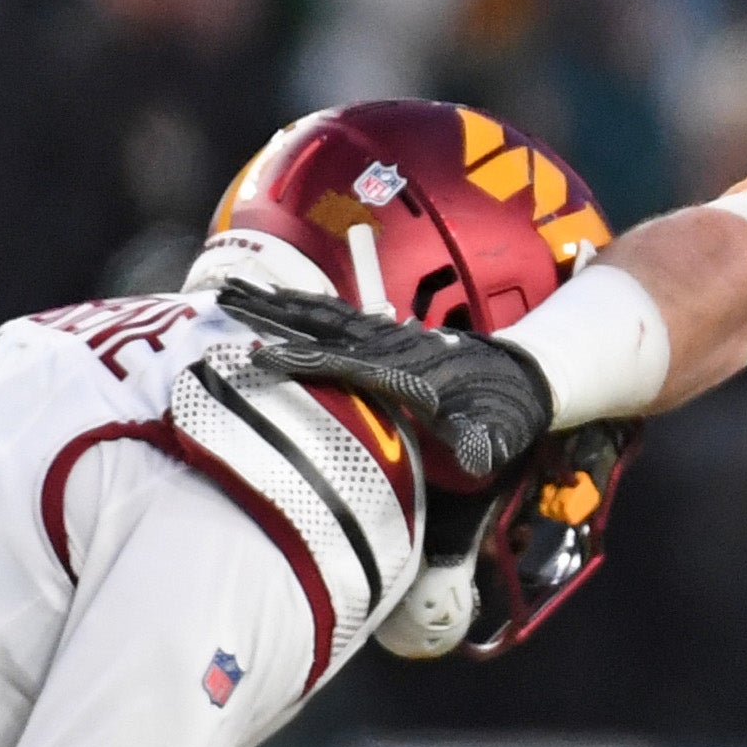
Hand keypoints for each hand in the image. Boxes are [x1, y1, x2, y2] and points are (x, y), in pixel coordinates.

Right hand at [215, 284, 551, 491]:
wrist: (522, 376)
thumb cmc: (502, 411)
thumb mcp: (495, 432)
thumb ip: (481, 441)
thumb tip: (477, 456)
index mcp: (399, 371)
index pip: (341, 364)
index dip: (303, 361)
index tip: (259, 355)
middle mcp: (385, 346)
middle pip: (319, 324)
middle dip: (271, 312)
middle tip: (225, 295)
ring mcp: (384, 336)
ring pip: (321, 313)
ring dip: (278, 301)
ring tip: (234, 289)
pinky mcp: (384, 335)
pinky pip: (334, 315)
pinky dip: (303, 306)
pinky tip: (278, 300)